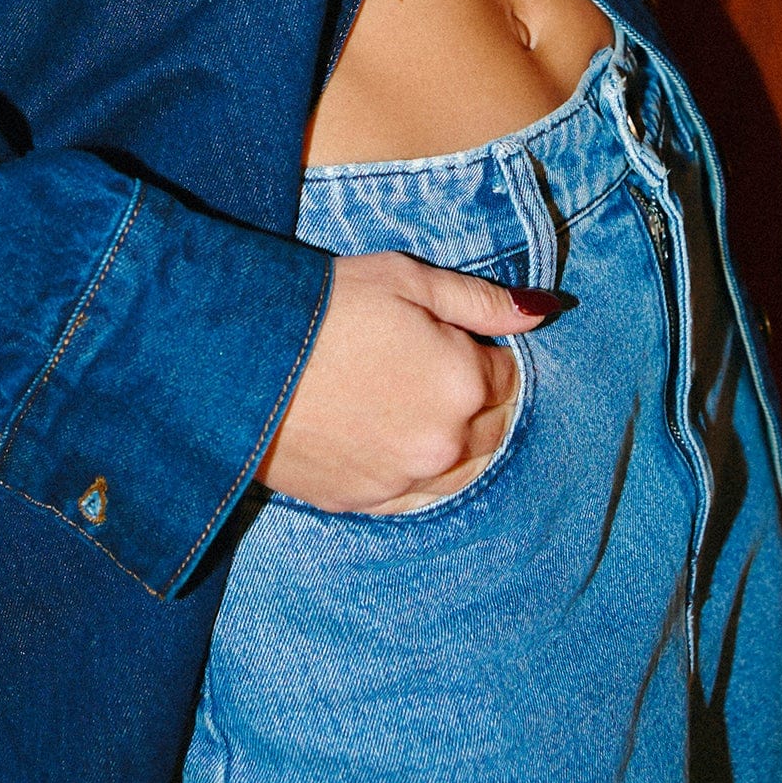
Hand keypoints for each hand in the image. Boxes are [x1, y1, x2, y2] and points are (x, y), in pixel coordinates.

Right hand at [258, 249, 549, 513]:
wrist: (236, 356)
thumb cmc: (325, 306)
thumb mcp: (406, 280)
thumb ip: (480, 301)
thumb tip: (544, 310)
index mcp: (462, 383)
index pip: (509, 378)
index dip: (482, 354)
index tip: (447, 338)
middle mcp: (444, 443)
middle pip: (492, 430)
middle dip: (473, 400)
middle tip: (424, 366)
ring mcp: (403, 481)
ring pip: (457, 471)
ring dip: (447, 441)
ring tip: (401, 401)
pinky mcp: (361, 502)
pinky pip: (411, 495)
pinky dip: (410, 470)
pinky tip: (381, 437)